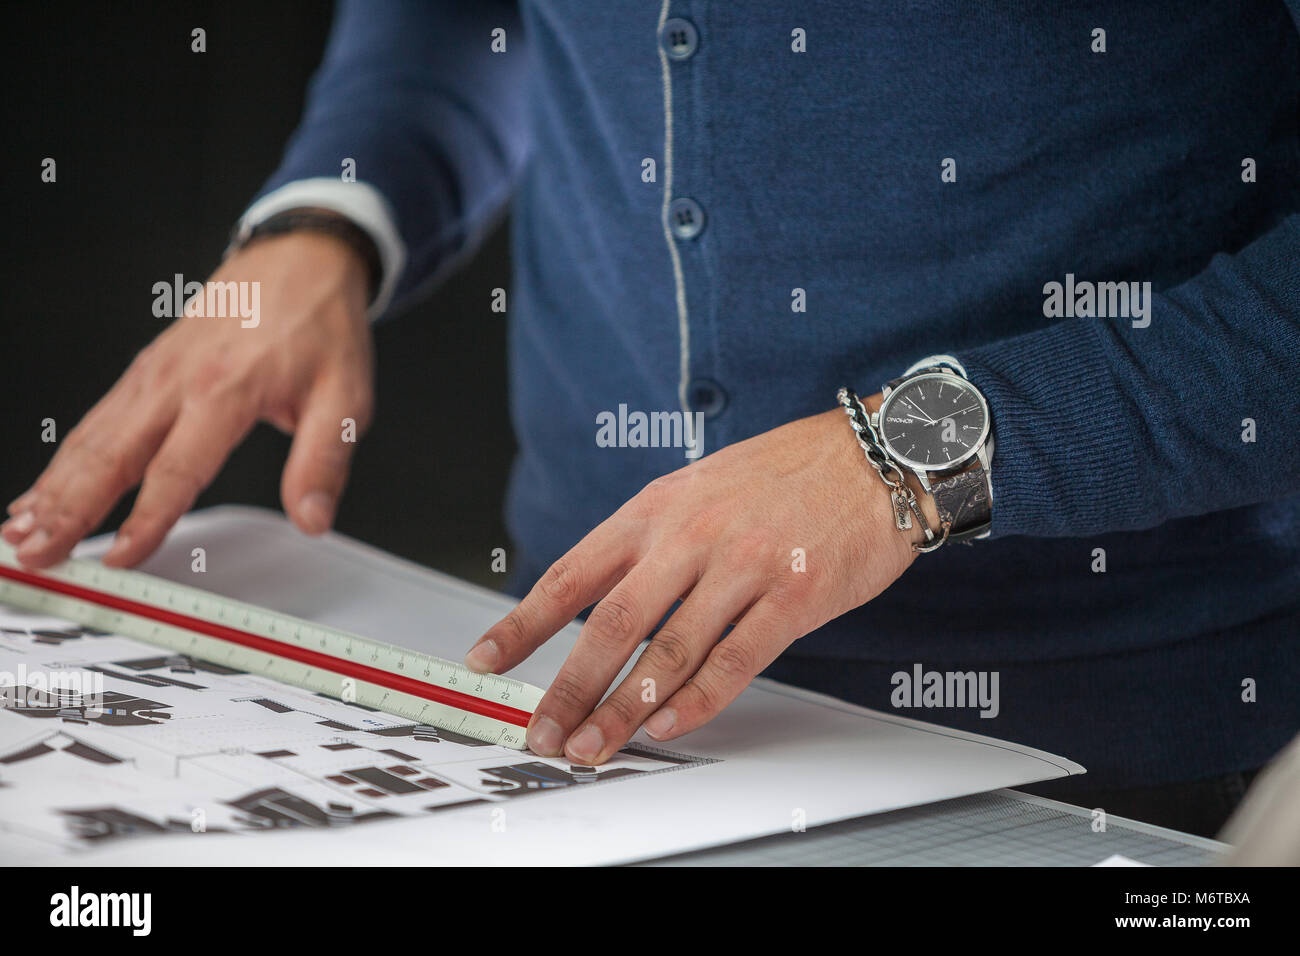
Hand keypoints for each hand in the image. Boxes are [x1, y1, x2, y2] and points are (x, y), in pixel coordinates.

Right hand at [2, 230, 374, 567]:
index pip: (177, 469)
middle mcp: (177, 380)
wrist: (301, 258)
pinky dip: (64, 458)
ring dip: (53, 487)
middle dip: (70, 510)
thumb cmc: (320, 325)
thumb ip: (324, 462)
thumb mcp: (346, 396)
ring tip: (20, 531)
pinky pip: (97, 420)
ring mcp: (154, 373)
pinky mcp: (146, 370)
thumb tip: (312, 518)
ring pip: (92, 438)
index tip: (120, 558)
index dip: (146, 519)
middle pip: (112, 455)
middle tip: (38, 554)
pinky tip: (43, 489)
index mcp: (226, 389)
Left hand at [464, 401, 927, 763]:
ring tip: (592, 745)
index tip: (487, 659)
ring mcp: (744, 563)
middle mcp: (692, 535)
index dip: (525, 622)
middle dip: (568, 686)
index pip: (574, 573)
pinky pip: (737, 656)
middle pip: (612, 623)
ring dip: (623, 707)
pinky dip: (698, 698)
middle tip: (541, 731)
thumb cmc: (786, 473)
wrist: (877, 454)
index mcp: (659, 508)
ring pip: (668, 649)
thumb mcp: (700, 486)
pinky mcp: (795, 592)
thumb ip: (653, 541)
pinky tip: (668, 724)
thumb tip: (601, 601)